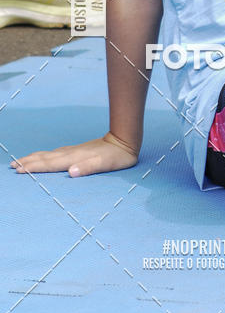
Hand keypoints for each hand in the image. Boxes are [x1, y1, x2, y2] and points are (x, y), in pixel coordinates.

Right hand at [10, 133, 137, 177]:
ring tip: (20, 161)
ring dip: (33, 158)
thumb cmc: (116, 156)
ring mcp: (73, 151)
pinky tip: (43, 157)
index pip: (50, 164)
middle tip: (12, 166)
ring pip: (48, 155)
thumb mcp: (105, 164)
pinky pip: (54, 154)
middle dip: (28, 162)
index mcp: (74, 159)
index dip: (34, 167)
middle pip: (45, 158)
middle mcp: (71, 154)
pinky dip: (44, 156)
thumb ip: (88, 167)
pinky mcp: (77, 151)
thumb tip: (71, 172)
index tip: (19, 169)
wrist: (124, 140)